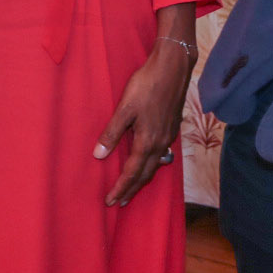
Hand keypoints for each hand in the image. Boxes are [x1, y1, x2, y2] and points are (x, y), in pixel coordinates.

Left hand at [94, 35, 192, 206]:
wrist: (173, 69)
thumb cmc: (146, 85)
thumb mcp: (124, 108)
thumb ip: (111, 133)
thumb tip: (98, 156)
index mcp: (148, 141)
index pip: (132, 173)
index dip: (120, 188)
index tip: (110, 201)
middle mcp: (161, 144)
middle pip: (145, 175)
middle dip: (131, 190)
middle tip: (119, 202)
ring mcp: (168, 137)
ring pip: (154, 166)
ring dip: (141, 179)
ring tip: (131, 188)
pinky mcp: (172, 129)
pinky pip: (160, 155)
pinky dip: (150, 165)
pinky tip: (145, 162)